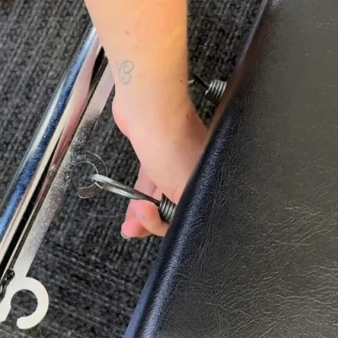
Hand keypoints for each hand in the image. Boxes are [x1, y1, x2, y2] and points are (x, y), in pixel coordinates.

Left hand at [112, 93, 206, 237]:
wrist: (148, 107)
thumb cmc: (172, 141)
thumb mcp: (184, 188)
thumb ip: (187, 210)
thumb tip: (186, 227)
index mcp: (208, 178)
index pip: (195, 213)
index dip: (172, 225)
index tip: (152, 222)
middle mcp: (194, 171)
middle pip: (175, 207)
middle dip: (153, 223)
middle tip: (135, 230)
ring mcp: (173, 162)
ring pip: (159, 196)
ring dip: (142, 213)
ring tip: (128, 226)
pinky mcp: (155, 154)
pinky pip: (148, 183)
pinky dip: (138, 195)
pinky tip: (130, 204)